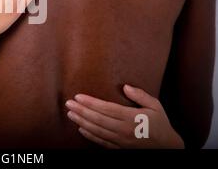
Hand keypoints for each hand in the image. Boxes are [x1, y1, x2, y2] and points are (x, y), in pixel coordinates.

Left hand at [65, 84, 183, 148]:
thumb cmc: (160, 125)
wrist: (168, 148)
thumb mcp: (156, 106)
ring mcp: (121, 141)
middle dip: (81, 111)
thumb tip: (126, 87)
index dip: (91, 102)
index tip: (78, 96)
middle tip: (68, 103)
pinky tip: (81, 128)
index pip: (106, 108)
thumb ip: (141, 95)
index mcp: (132, 118)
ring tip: (70, 114)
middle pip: (98, 119)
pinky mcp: (120, 149)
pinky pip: (102, 142)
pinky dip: (90, 136)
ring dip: (82, 122)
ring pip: (97, 131)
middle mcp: (124, 130)